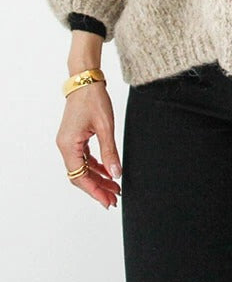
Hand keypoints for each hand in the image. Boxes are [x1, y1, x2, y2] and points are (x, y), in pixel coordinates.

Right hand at [56, 80, 121, 209]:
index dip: (94, 190)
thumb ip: (110, 152)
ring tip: (115, 188)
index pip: (79, 176)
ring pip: (82, 168)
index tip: (108, 200)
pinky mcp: (74, 138)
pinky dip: (95, 166)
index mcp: (68, 145)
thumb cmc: (94, 99)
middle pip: (79, 175)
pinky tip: (108, 172)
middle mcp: (65, 146)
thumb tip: (116, 174)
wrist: (86, 81)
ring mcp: (69, 142)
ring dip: (97, 178)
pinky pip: (84, 158)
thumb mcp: (106, 126)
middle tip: (114, 198)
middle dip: (97, 187)